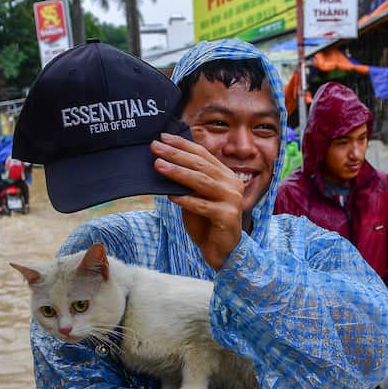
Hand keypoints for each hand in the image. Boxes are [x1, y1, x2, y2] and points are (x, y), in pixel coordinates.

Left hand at [152, 132, 242, 270]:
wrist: (222, 250)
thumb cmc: (207, 222)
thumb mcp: (196, 197)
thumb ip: (188, 181)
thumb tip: (163, 162)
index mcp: (225, 175)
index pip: (203, 154)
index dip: (183, 144)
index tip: (163, 137)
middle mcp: (232, 183)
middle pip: (201, 165)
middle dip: (176, 154)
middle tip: (155, 147)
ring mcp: (232, 200)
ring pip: (202, 182)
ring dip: (178, 172)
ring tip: (158, 165)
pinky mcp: (227, 216)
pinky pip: (203, 206)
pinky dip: (186, 200)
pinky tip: (171, 196)